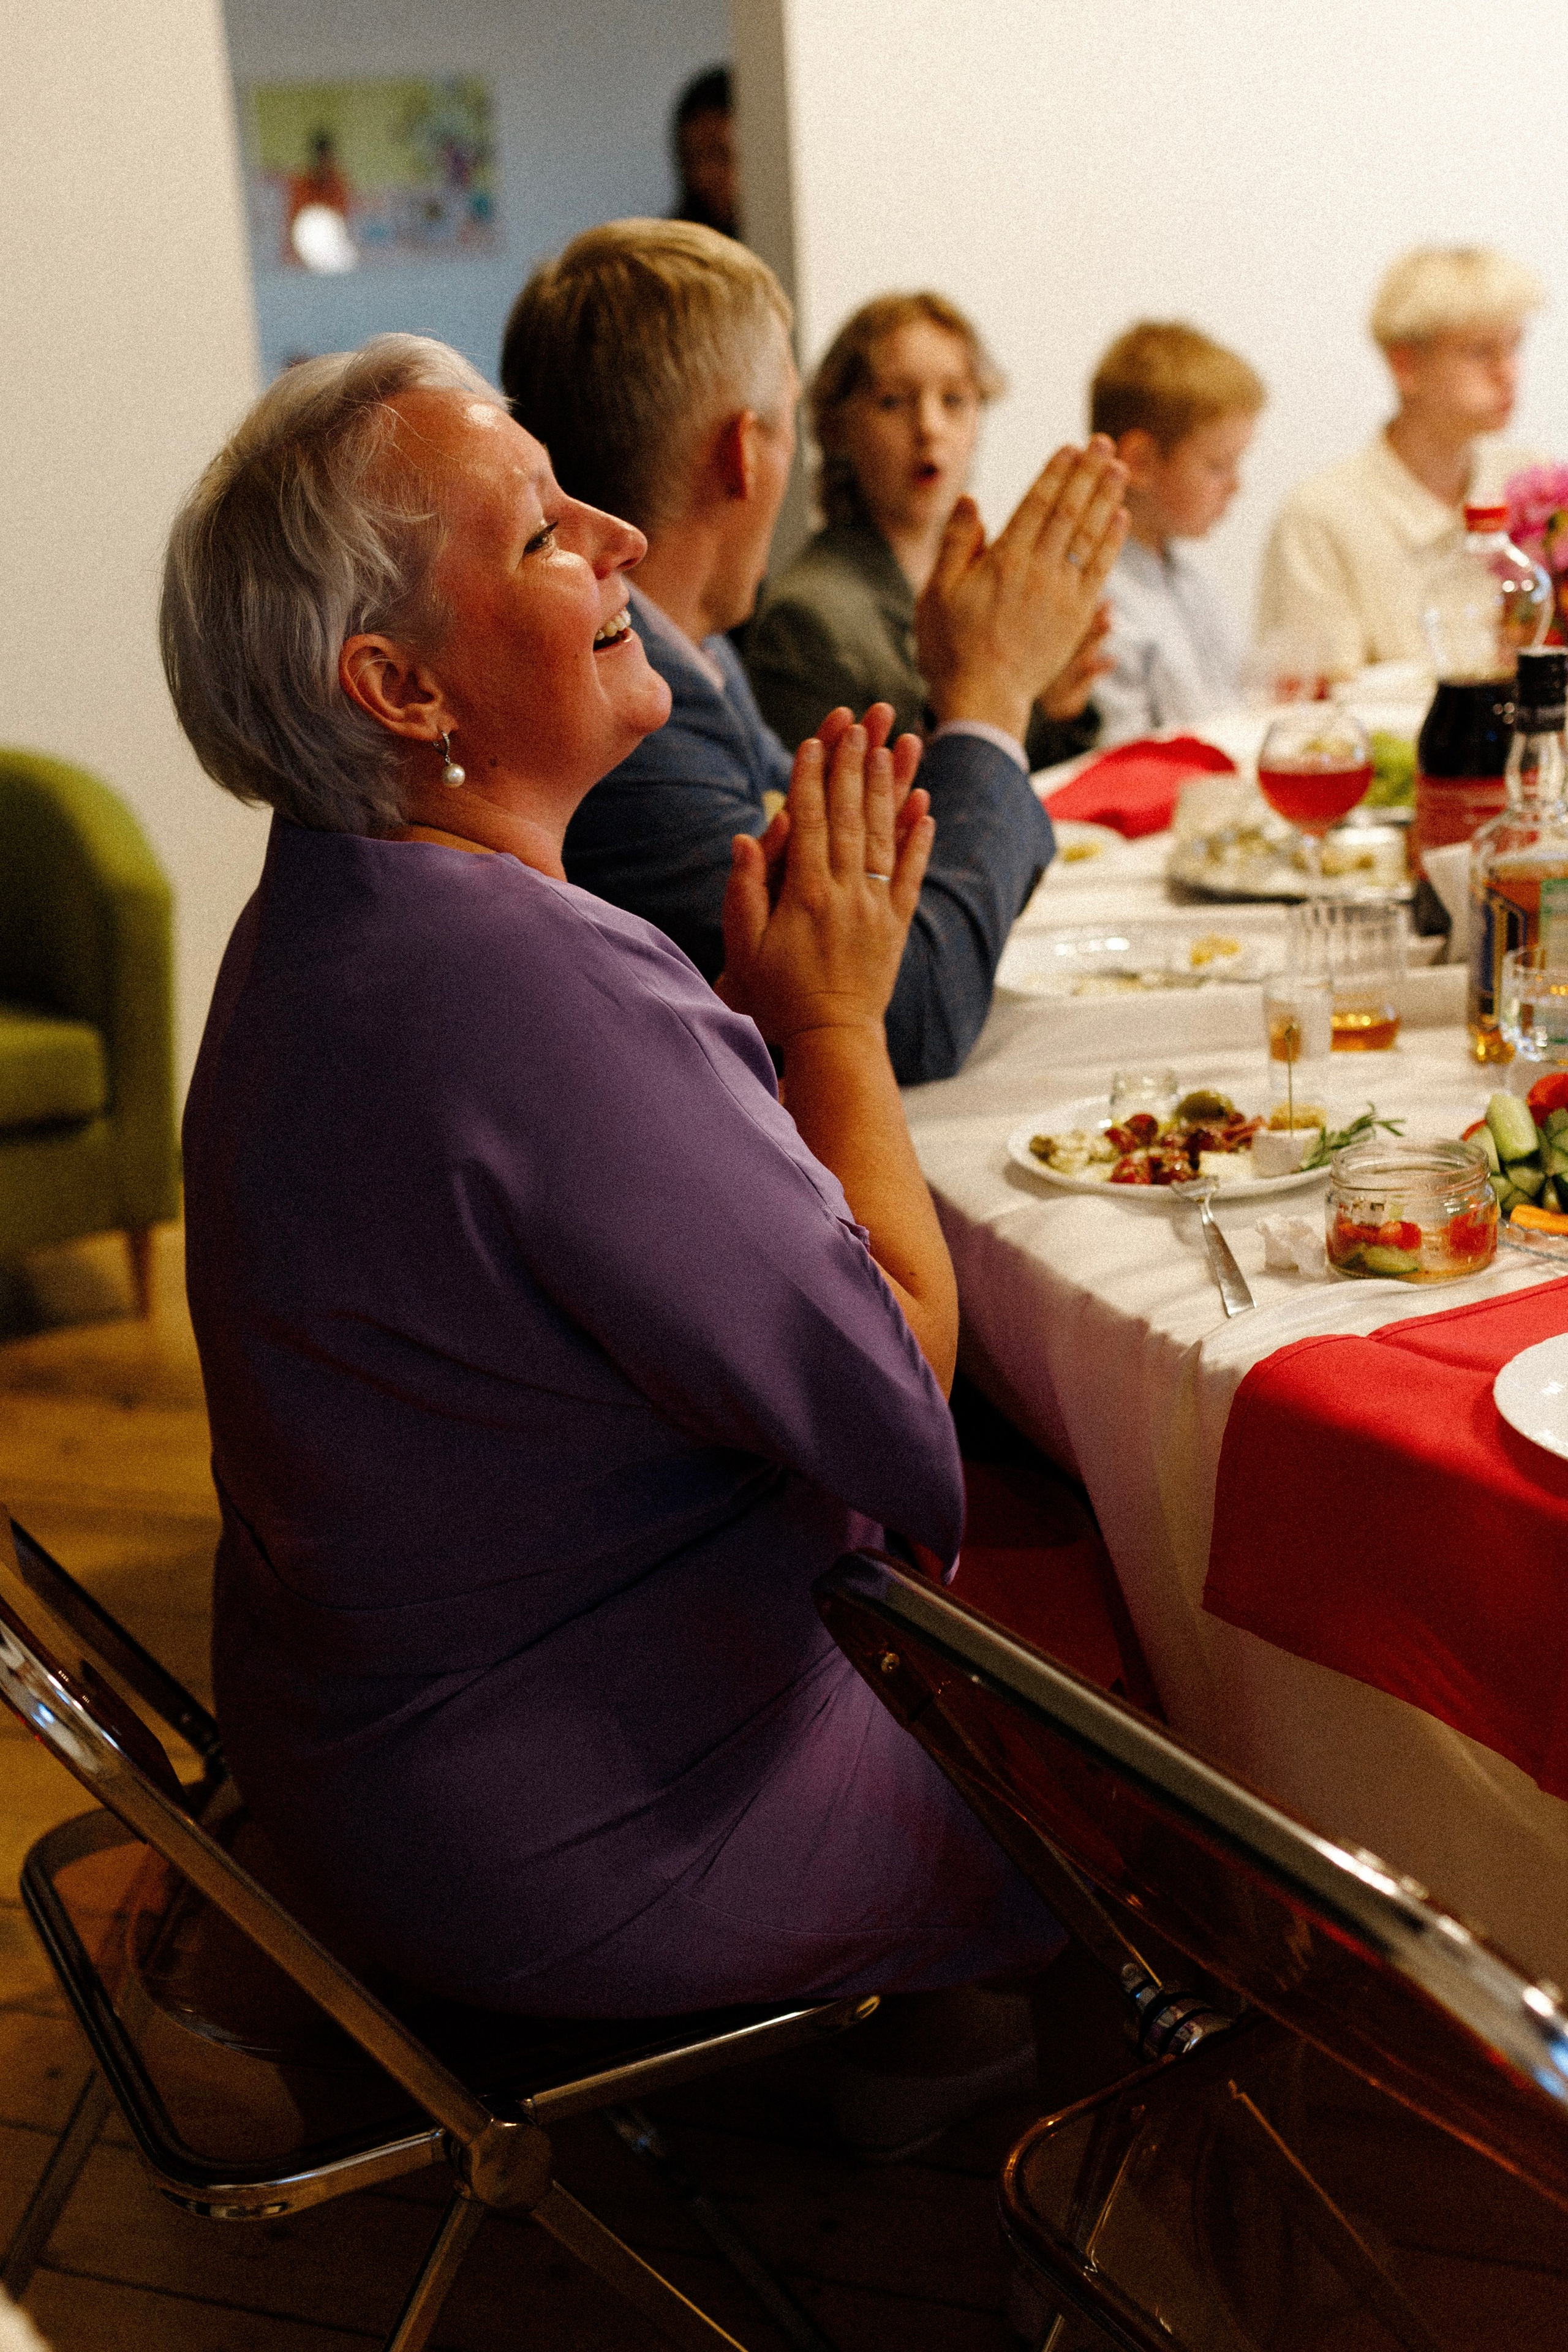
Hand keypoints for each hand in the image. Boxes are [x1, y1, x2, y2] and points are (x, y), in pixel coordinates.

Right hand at [716, 723, 932, 1045]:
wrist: (831, 1039)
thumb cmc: (777, 996)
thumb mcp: (745, 948)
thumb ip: (745, 892)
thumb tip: (747, 837)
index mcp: (806, 896)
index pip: (810, 822)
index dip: (811, 778)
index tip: (815, 739)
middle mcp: (846, 895)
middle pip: (851, 817)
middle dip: (854, 766)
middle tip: (862, 724)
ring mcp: (877, 908)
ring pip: (884, 835)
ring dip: (888, 787)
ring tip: (892, 746)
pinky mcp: (897, 924)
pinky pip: (911, 872)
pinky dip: (919, 838)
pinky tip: (924, 806)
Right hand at [917, 440, 1127, 744]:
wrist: (983, 700)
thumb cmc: (951, 648)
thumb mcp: (937, 593)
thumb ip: (957, 544)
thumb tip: (972, 499)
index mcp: (1004, 559)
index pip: (1037, 503)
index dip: (1057, 472)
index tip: (1071, 447)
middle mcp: (1039, 570)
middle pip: (1070, 510)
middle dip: (1088, 472)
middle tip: (1104, 442)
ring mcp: (1062, 593)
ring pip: (1090, 534)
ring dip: (1106, 497)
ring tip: (1118, 468)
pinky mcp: (1076, 617)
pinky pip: (1100, 569)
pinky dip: (1112, 540)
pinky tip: (1121, 517)